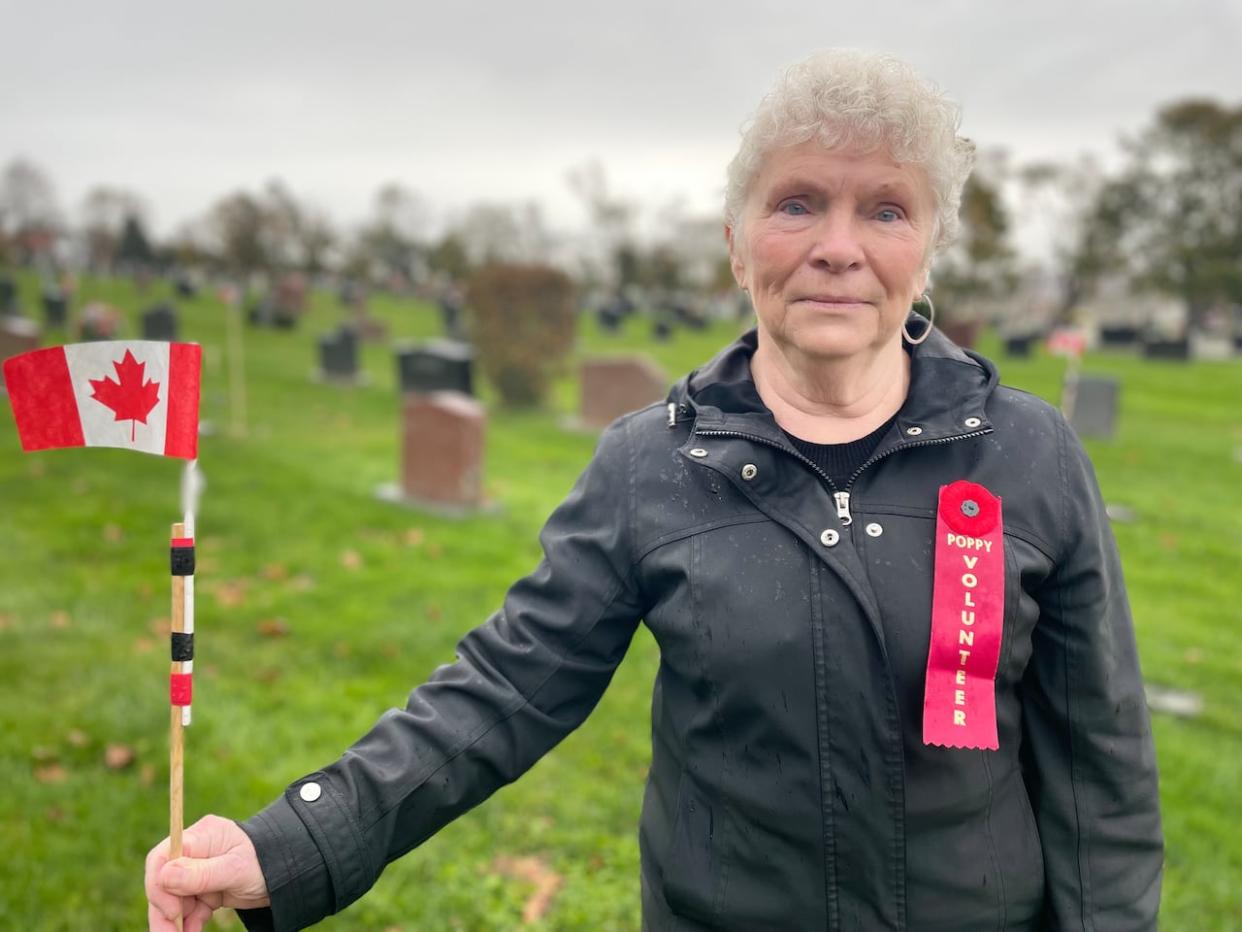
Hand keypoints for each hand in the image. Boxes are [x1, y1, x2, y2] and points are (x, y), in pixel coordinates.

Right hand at [145, 814, 269, 930]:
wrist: (291, 872)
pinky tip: (192, 931)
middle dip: (163, 911)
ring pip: (173, 898)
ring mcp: (199, 871)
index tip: (171, 909)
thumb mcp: (235, 869)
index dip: (159, 885)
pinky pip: (189, 907)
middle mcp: (196, 852)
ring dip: (174, 921)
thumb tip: (163, 876)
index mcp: (201, 837)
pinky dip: (188, 922)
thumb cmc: (266, 861)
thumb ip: (200, 874)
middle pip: (164, 881)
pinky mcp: (206, 888)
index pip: (162, 858)